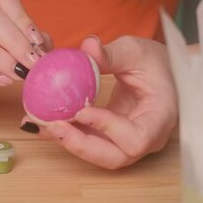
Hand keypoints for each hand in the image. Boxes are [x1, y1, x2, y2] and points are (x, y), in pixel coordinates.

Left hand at [28, 35, 177, 168]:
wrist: (159, 71)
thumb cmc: (154, 61)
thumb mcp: (135, 50)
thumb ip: (112, 53)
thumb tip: (87, 46)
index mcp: (160, 118)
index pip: (136, 137)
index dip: (108, 129)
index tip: (81, 111)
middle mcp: (147, 138)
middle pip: (115, 156)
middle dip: (81, 145)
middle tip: (53, 126)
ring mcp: (128, 141)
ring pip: (99, 154)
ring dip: (69, 142)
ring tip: (41, 124)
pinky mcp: (111, 138)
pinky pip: (89, 142)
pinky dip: (67, 135)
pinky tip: (43, 122)